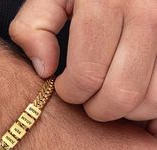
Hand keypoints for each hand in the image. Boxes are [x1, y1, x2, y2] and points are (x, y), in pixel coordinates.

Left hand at [9, 0, 156, 123]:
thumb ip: (34, 26)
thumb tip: (44, 69)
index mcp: (106, 3)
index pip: (86, 75)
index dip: (71, 93)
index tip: (66, 88)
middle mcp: (147, 15)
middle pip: (120, 94)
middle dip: (97, 107)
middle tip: (88, 96)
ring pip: (150, 100)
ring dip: (125, 109)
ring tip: (110, 92)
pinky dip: (148, 107)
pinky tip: (132, 93)